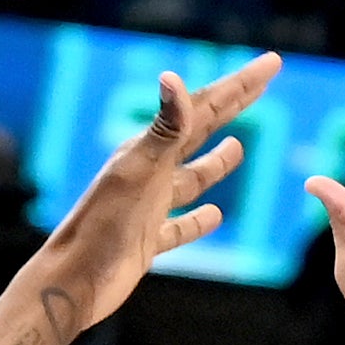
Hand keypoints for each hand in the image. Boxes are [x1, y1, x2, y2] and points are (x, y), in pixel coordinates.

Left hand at [28, 56, 273, 330]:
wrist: (73, 282)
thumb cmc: (101, 227)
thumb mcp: (138, 173)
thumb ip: (162, 130)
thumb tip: (173, 77)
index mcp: (149, 150)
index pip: (203, 108)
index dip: (239, 85)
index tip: (271, 63)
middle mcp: (149, 172)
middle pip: (200, 131)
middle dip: (233, 106)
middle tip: (264, 83)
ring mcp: (149, 206)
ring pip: (191, 178)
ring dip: (215, 161)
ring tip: (237, 145)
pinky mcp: (147, 241)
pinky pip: (180, 226)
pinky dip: (200, 220)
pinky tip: (214, 215)